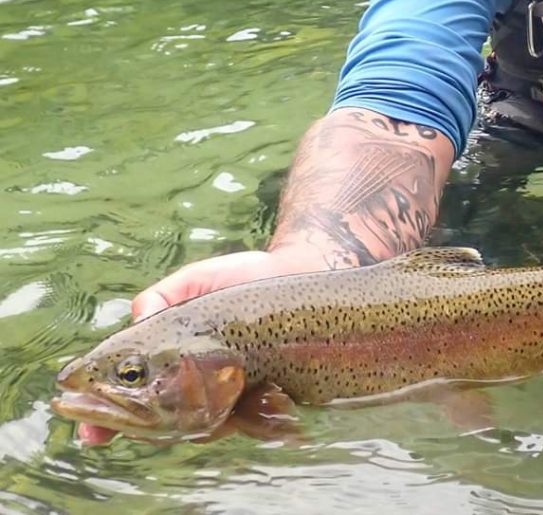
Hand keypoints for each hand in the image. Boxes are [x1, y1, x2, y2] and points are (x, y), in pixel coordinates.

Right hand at [77, 247, 326, 445]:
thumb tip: (141, 316)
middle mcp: (189, 383)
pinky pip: (230, 424)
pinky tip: (223, 405)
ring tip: (170, 406)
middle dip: (127, 427)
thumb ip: (164, 294)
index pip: (125, 390)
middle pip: (150, 419)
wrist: (293, 277)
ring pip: (187, 428)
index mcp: (167, 356)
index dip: (101, 411)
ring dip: (176, 422)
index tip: (84, 419)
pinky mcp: (253, 401)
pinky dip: (221, 421)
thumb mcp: (195, 279)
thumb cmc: (239, 278)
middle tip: (105, 431)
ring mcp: (220, 396)